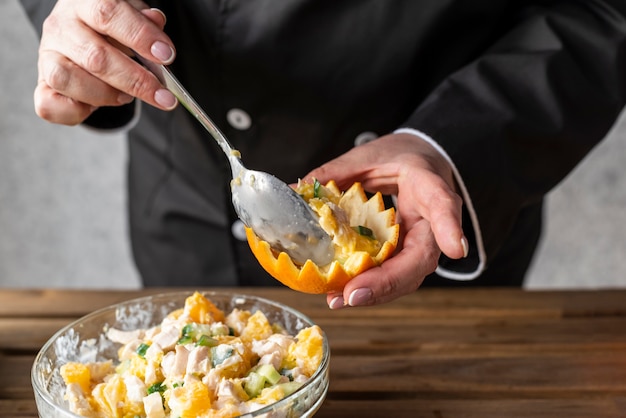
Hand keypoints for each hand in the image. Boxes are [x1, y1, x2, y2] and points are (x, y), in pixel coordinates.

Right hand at [34, 0, 176, 124]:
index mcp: (83, 3)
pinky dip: (76, 112)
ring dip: (106, 95)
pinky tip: (97, 107)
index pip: (107, 13)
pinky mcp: (42, 85)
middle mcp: (60, 27)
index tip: (166, 56)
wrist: (82, 37)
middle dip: (136, 81)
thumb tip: (155, 21)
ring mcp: (47, 57)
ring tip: (126, 97)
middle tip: (163, 96)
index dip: (139, 36)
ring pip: (67, 80)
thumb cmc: (111, 28)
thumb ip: (143, 21)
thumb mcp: (131, 16)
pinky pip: (50, 105)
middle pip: (95, 56)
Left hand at [305, 133, 467, 307]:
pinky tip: (341, 294)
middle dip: (388, 280)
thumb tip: (297, 188)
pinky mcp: (408, 255)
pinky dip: (369, 287)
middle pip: (421, 258)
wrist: (422, 164)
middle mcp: (433, 221)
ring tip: (340, 298)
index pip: (442, 203)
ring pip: (408, 276)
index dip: (449, 226)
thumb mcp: (369, 155)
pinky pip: (393, 276)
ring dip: (375, 292)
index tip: (454, 248)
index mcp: (429, 184)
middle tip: (354, 293)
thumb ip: (337, 171)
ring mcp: (423, 242)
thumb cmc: (400, 157)